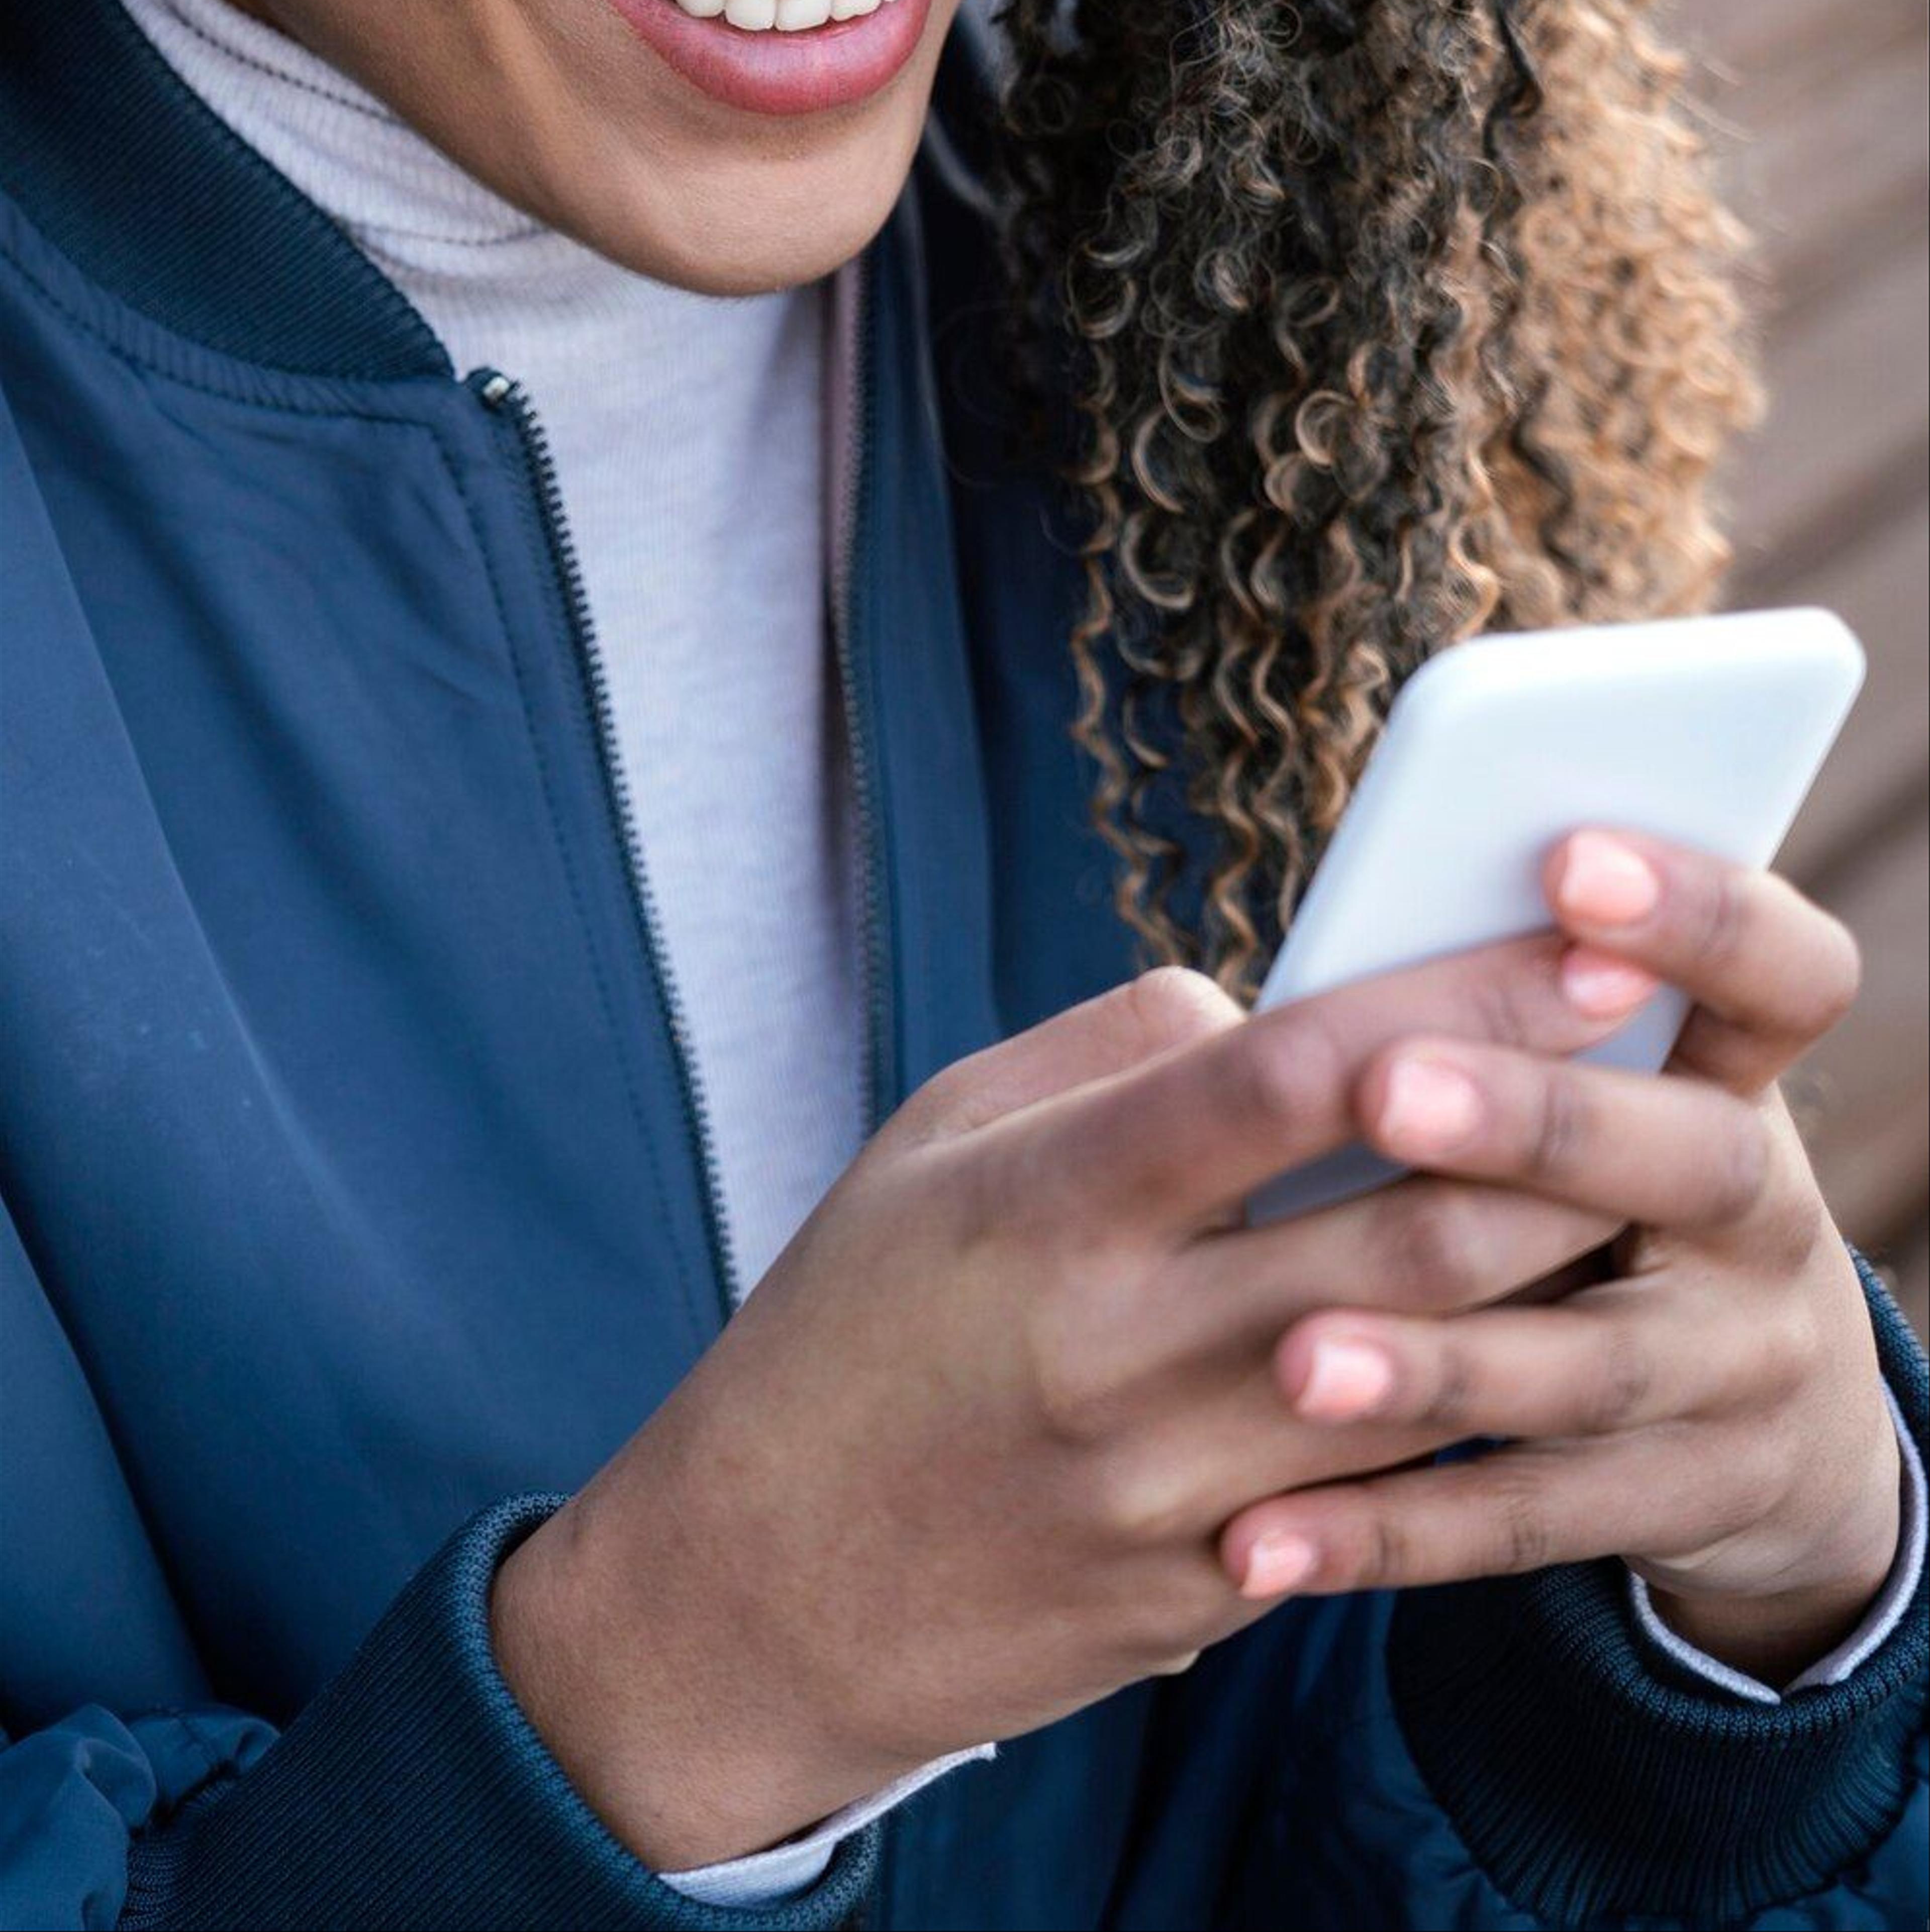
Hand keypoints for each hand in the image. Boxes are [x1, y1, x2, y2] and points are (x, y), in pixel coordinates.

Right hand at [489, 918, 1647, 1866]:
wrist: (754, 1593)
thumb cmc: (852, 1325)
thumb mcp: (935, 1138)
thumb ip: (1111, 1055)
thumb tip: (1272, 1006)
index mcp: (1052, 1204)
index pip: (1290, 1077)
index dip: (1452, 1004)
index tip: (1577, 951)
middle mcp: (1124, 1348)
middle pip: (1404, 1230)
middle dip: (1557, 1135)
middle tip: (1659, 1049)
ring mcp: (1175, 1491)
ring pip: (1430, 1371)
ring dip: (1547, 1271)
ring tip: (1626, 1179)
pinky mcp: (1208, 1596)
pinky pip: (1380, 1496)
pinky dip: (1465, 1408)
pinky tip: (1526, 1338)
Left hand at [1218, 830, 1903, 1685]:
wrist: (1767, 1427)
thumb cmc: (1613, 1188)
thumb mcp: (1622, 1093)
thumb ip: (1518, 1022)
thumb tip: (1350, 940)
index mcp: (1746, 1079)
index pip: (1782, 972)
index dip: (1696, 910)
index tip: (1564, 857)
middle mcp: (1767, 1221)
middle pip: (1687, 1158)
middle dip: (1534, 1120)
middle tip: (1388, 1086)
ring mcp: (1738, 1376)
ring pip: (1586, 1366)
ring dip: (1433, 1360)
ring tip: (1293, 1355)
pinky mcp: (1674, 1507)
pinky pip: (1521, 1523)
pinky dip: (1384, 1530)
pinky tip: (1261, 1541)